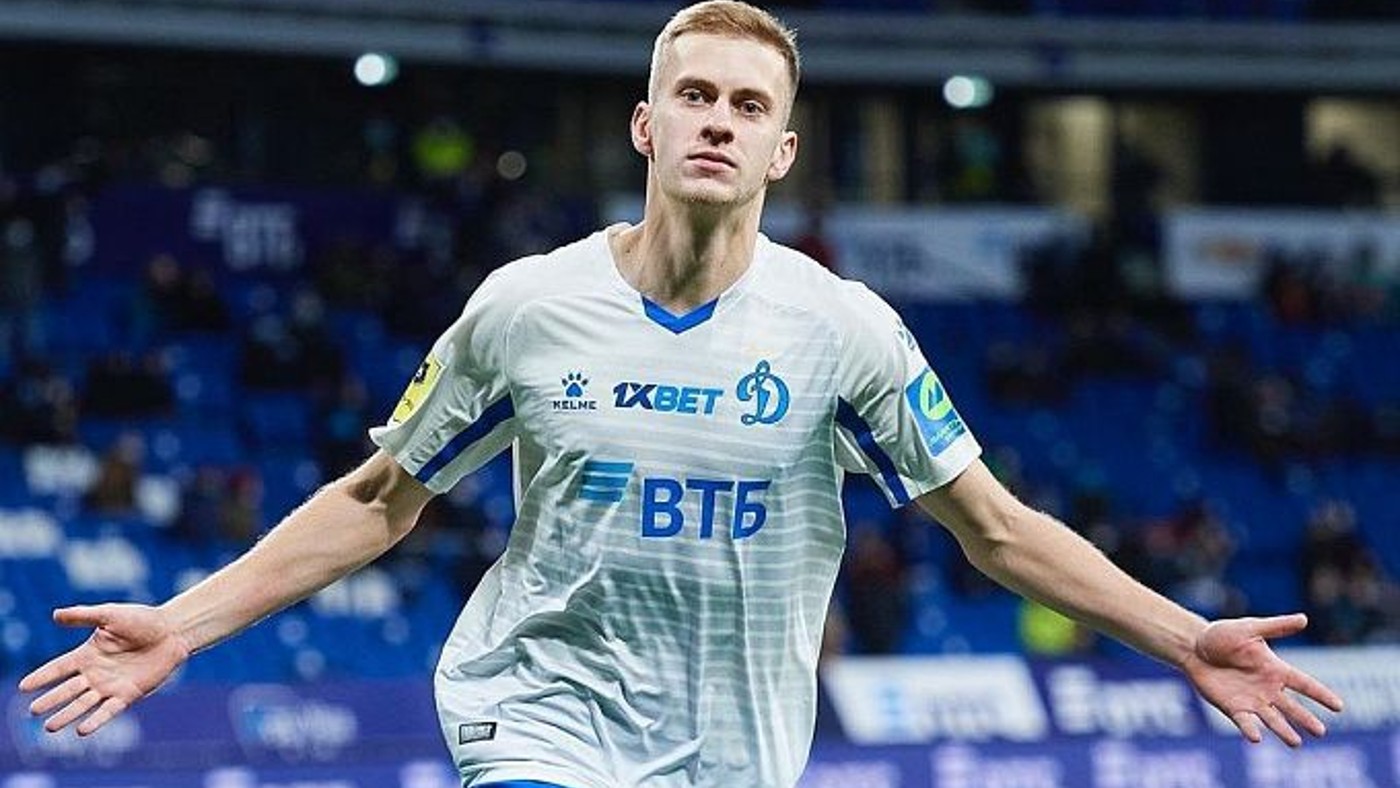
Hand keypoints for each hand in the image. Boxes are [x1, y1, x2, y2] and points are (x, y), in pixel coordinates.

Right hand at [18, 604, 190, 735]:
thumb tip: (55, 614)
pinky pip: (109, 711)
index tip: (23, 686)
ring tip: (50, 728)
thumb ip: (83, 616)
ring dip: (67, 715)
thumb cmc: (142, 620)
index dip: (42, 676)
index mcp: (87, 655)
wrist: (173, 631)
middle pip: (67, 690)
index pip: (58, 668)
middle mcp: (95, 673)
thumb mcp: (110, 615)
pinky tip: (82, 730)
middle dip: (50, 701)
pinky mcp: (128, 695)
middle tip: (32, 711)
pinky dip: (96, 721)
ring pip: (83, 704)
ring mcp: (111, 686)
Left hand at [1181, 613, 1343, 746]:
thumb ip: (1276, 627)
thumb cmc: (1223, 635)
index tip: (1339, 706)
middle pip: (1292, 707)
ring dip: (1284, 731)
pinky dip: (1250, 730)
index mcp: (1275, 669)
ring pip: (1272, 719)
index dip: (1321, 694)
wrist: (1194, 647)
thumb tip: (1304, 618)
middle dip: (1305, 719)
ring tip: (1296, 743)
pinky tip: (1256, 738)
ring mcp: (1251, 700)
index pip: (1304, 684)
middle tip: (1321, 732)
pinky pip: (1244, 721)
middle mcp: (1268, 689)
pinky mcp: (1233, 708)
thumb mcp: (1250, 628)